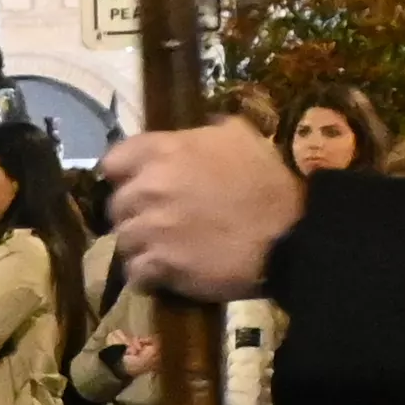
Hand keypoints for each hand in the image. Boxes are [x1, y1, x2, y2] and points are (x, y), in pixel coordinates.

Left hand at [103, 126, 304, 303]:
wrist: (290, 236)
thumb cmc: (269, 183)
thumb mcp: (241, 137)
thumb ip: (208, 130)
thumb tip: (199, 128)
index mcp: (164, 151)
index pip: (113, 161)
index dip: (125, 175)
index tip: (139, 184)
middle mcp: (149, 186)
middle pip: (117, 205)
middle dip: (136, 213)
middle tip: (160, 221)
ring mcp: (151, 227)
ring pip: (123, 240)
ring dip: (141, 246)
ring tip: (165, 250)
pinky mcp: (159, 263)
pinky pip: (136, 272)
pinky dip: (148, 276)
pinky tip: (165, 274)